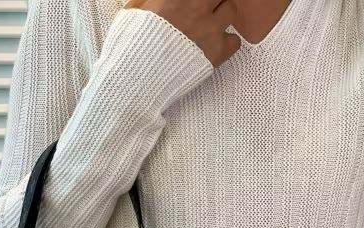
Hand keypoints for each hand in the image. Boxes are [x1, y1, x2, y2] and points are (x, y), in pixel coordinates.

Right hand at [123, 0, 240, 66]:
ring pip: (231, 8)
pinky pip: (235, 40)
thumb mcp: (131, 15)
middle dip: (212, 0)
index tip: (193, 4)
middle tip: (204, 9)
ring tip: (208, 26)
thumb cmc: (128, 50)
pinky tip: (213, 46)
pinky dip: (227, 42)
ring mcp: (209, 29)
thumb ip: (146, 1)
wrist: (135, 83)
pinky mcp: (216, 53)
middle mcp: (197, 7)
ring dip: (221, 14)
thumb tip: (152, 1)